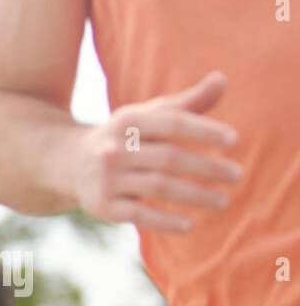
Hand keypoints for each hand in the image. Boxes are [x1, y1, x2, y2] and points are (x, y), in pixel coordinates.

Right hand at [74, 70, 241, 233]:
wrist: (69, 162)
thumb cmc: (125, 137)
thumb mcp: (148, 116)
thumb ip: (187, 103)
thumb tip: (221, 79)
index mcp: (127, 121)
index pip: (171, 122)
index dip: (203, 129)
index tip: (234, 140)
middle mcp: (115, 148)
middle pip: (169, 158)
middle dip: (207, 167)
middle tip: (237, 175)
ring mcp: (107, 178)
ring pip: (158, 187)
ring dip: (196, 196)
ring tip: (223, 201)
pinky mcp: (103, 205)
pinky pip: (138, 215)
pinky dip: (166, 221)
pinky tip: (190, 225)